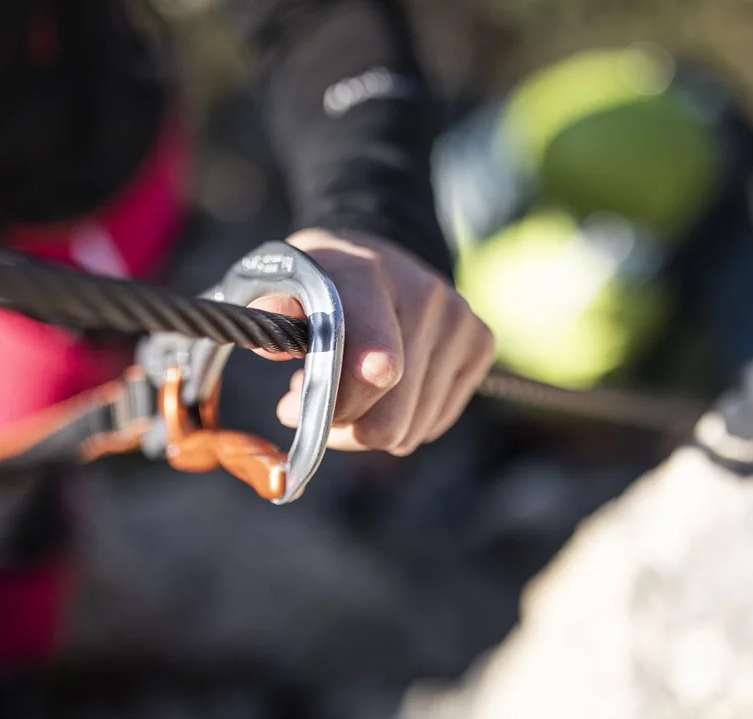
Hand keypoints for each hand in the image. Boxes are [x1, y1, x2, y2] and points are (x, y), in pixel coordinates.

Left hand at [248, 228, 494, 454]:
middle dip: (342, 427)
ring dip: (369, 426)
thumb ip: (271, 308)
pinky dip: (403, 420)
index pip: (374, 365)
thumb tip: (272, 333)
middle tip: (308, 404)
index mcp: (369, 275)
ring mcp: (460, 321)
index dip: (341, 405)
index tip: (293, 405)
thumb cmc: (322, 281)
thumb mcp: (282, 283)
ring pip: (412, 431)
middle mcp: (426, 296)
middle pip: (389, 419)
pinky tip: (383, 390)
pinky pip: (434, 424)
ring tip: (347, 390)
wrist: (378, 253)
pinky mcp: (481, 344)